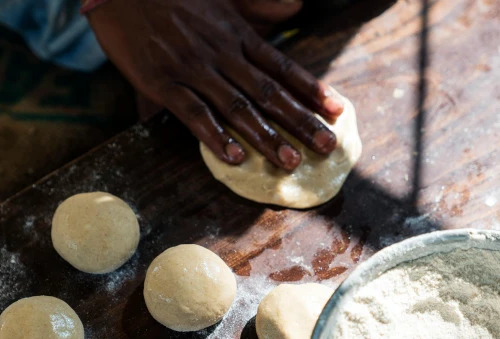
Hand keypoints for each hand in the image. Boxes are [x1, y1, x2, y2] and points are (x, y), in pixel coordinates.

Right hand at [86, 0, 344, 170]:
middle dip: (299, 121)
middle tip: (325, 146)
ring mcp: (192, 68)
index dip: (311, 90)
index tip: (337, 111)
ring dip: (265, 136)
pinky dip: (215, 135)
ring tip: (289, 161)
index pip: (282, 67)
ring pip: (237, 106)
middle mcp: (221, 53)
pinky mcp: (162, 82)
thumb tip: (298, 6)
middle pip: (268, 92)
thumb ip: (262, 4)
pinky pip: (193, 113)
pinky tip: (235, 157)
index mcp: (236, 35)